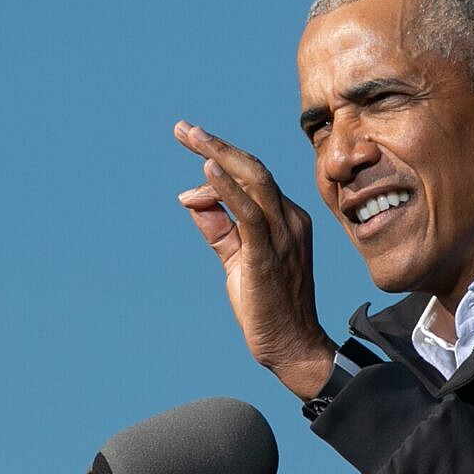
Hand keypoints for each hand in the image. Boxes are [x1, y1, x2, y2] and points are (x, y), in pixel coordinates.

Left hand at [174, 120, 334, 397]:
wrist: (290, 345)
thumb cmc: (266, 305)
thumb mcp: (237, 259)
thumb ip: (218, 229)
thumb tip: (191, 200)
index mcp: (285, 218)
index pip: (251, 179)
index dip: (217, 164)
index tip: (189, 153)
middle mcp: (289, 220)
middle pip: (253, 168)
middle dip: (216, 144)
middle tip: (183, 128)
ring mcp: (283, 235)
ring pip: (254, 180)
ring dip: (218, 155)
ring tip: (190, 136)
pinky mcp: (269, 254)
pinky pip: (250, 213)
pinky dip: (228, 189)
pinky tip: (207, 171)